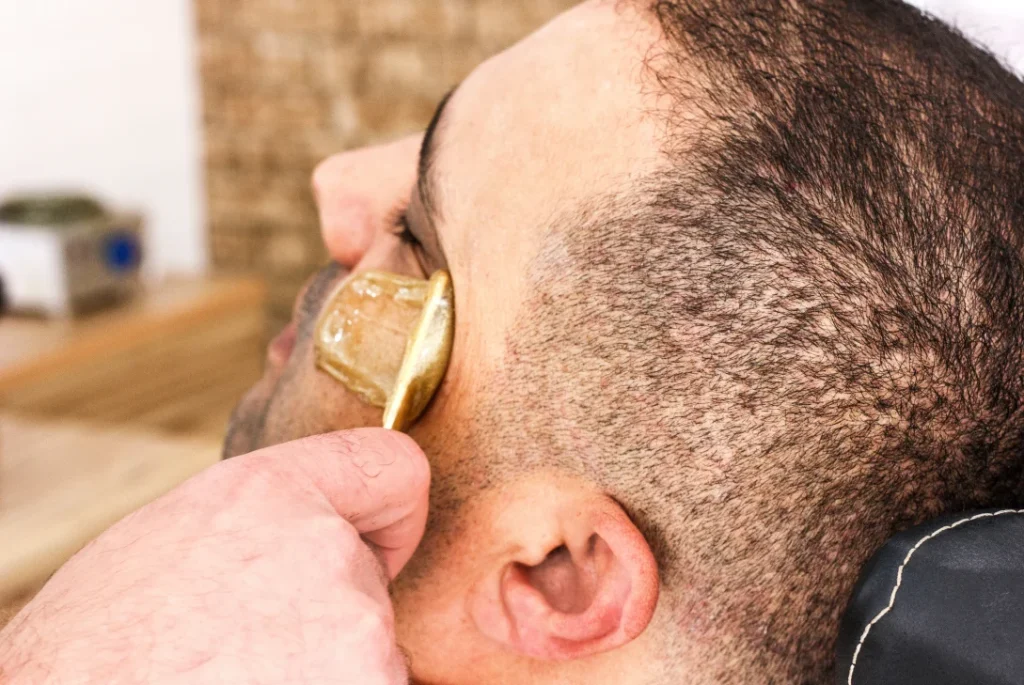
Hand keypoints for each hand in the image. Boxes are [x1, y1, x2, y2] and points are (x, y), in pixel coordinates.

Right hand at [0, 428, 429, 684]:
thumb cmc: (94, 652)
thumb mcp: (172, 541)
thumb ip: (259, 523)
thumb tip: (311, 529)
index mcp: (272, 493)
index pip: (395, 468)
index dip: (389, 513)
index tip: (374, 546)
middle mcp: (325, 549)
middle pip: (368, 583)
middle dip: (326, 614)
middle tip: (243, 646)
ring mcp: (352, 629)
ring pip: (369, 651)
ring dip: (323, 666)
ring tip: (236, 676)